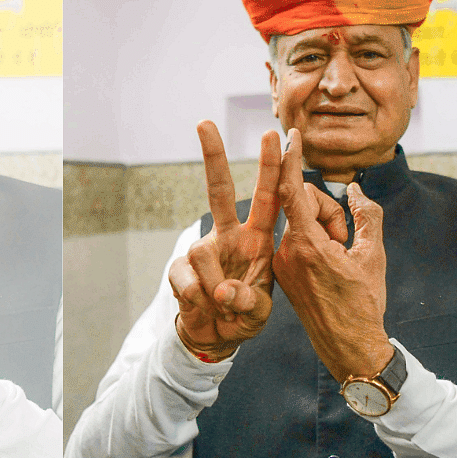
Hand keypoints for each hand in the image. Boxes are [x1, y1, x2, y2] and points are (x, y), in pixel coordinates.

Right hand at [168, 121, 281, 361]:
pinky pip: (185, 278)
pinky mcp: (179, 268)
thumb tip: (220, 290)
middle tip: (205, 123)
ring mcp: (203, 249)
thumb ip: (247, 302)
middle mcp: (230, 236)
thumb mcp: (258, 312)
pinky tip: (204, 306)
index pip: (270, 199)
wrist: (215, 334)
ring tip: (223, 305)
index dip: (275, 169)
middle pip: (219, 191)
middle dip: (213, 157)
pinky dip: (196, 298)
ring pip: (202, 254)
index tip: (277, 135)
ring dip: (214, 288)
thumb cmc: (244, 314)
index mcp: (259, 239)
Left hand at [272, 128, 392, 382]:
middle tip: (348, 241)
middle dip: (330, 212)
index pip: (293, 191)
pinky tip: (334, 265)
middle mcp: (287, 251)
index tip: (291, 136)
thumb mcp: (374, 254)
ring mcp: (283, 263)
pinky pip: (299, 240)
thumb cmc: (363, 304)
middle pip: (304, 205)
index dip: (293, 160)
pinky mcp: (285, 272)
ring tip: (343, 259)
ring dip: (326, 231)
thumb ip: (367, 215)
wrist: (348, 347)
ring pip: (303, 223)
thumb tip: (356, 190)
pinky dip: (318, 242)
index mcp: (307, 245)